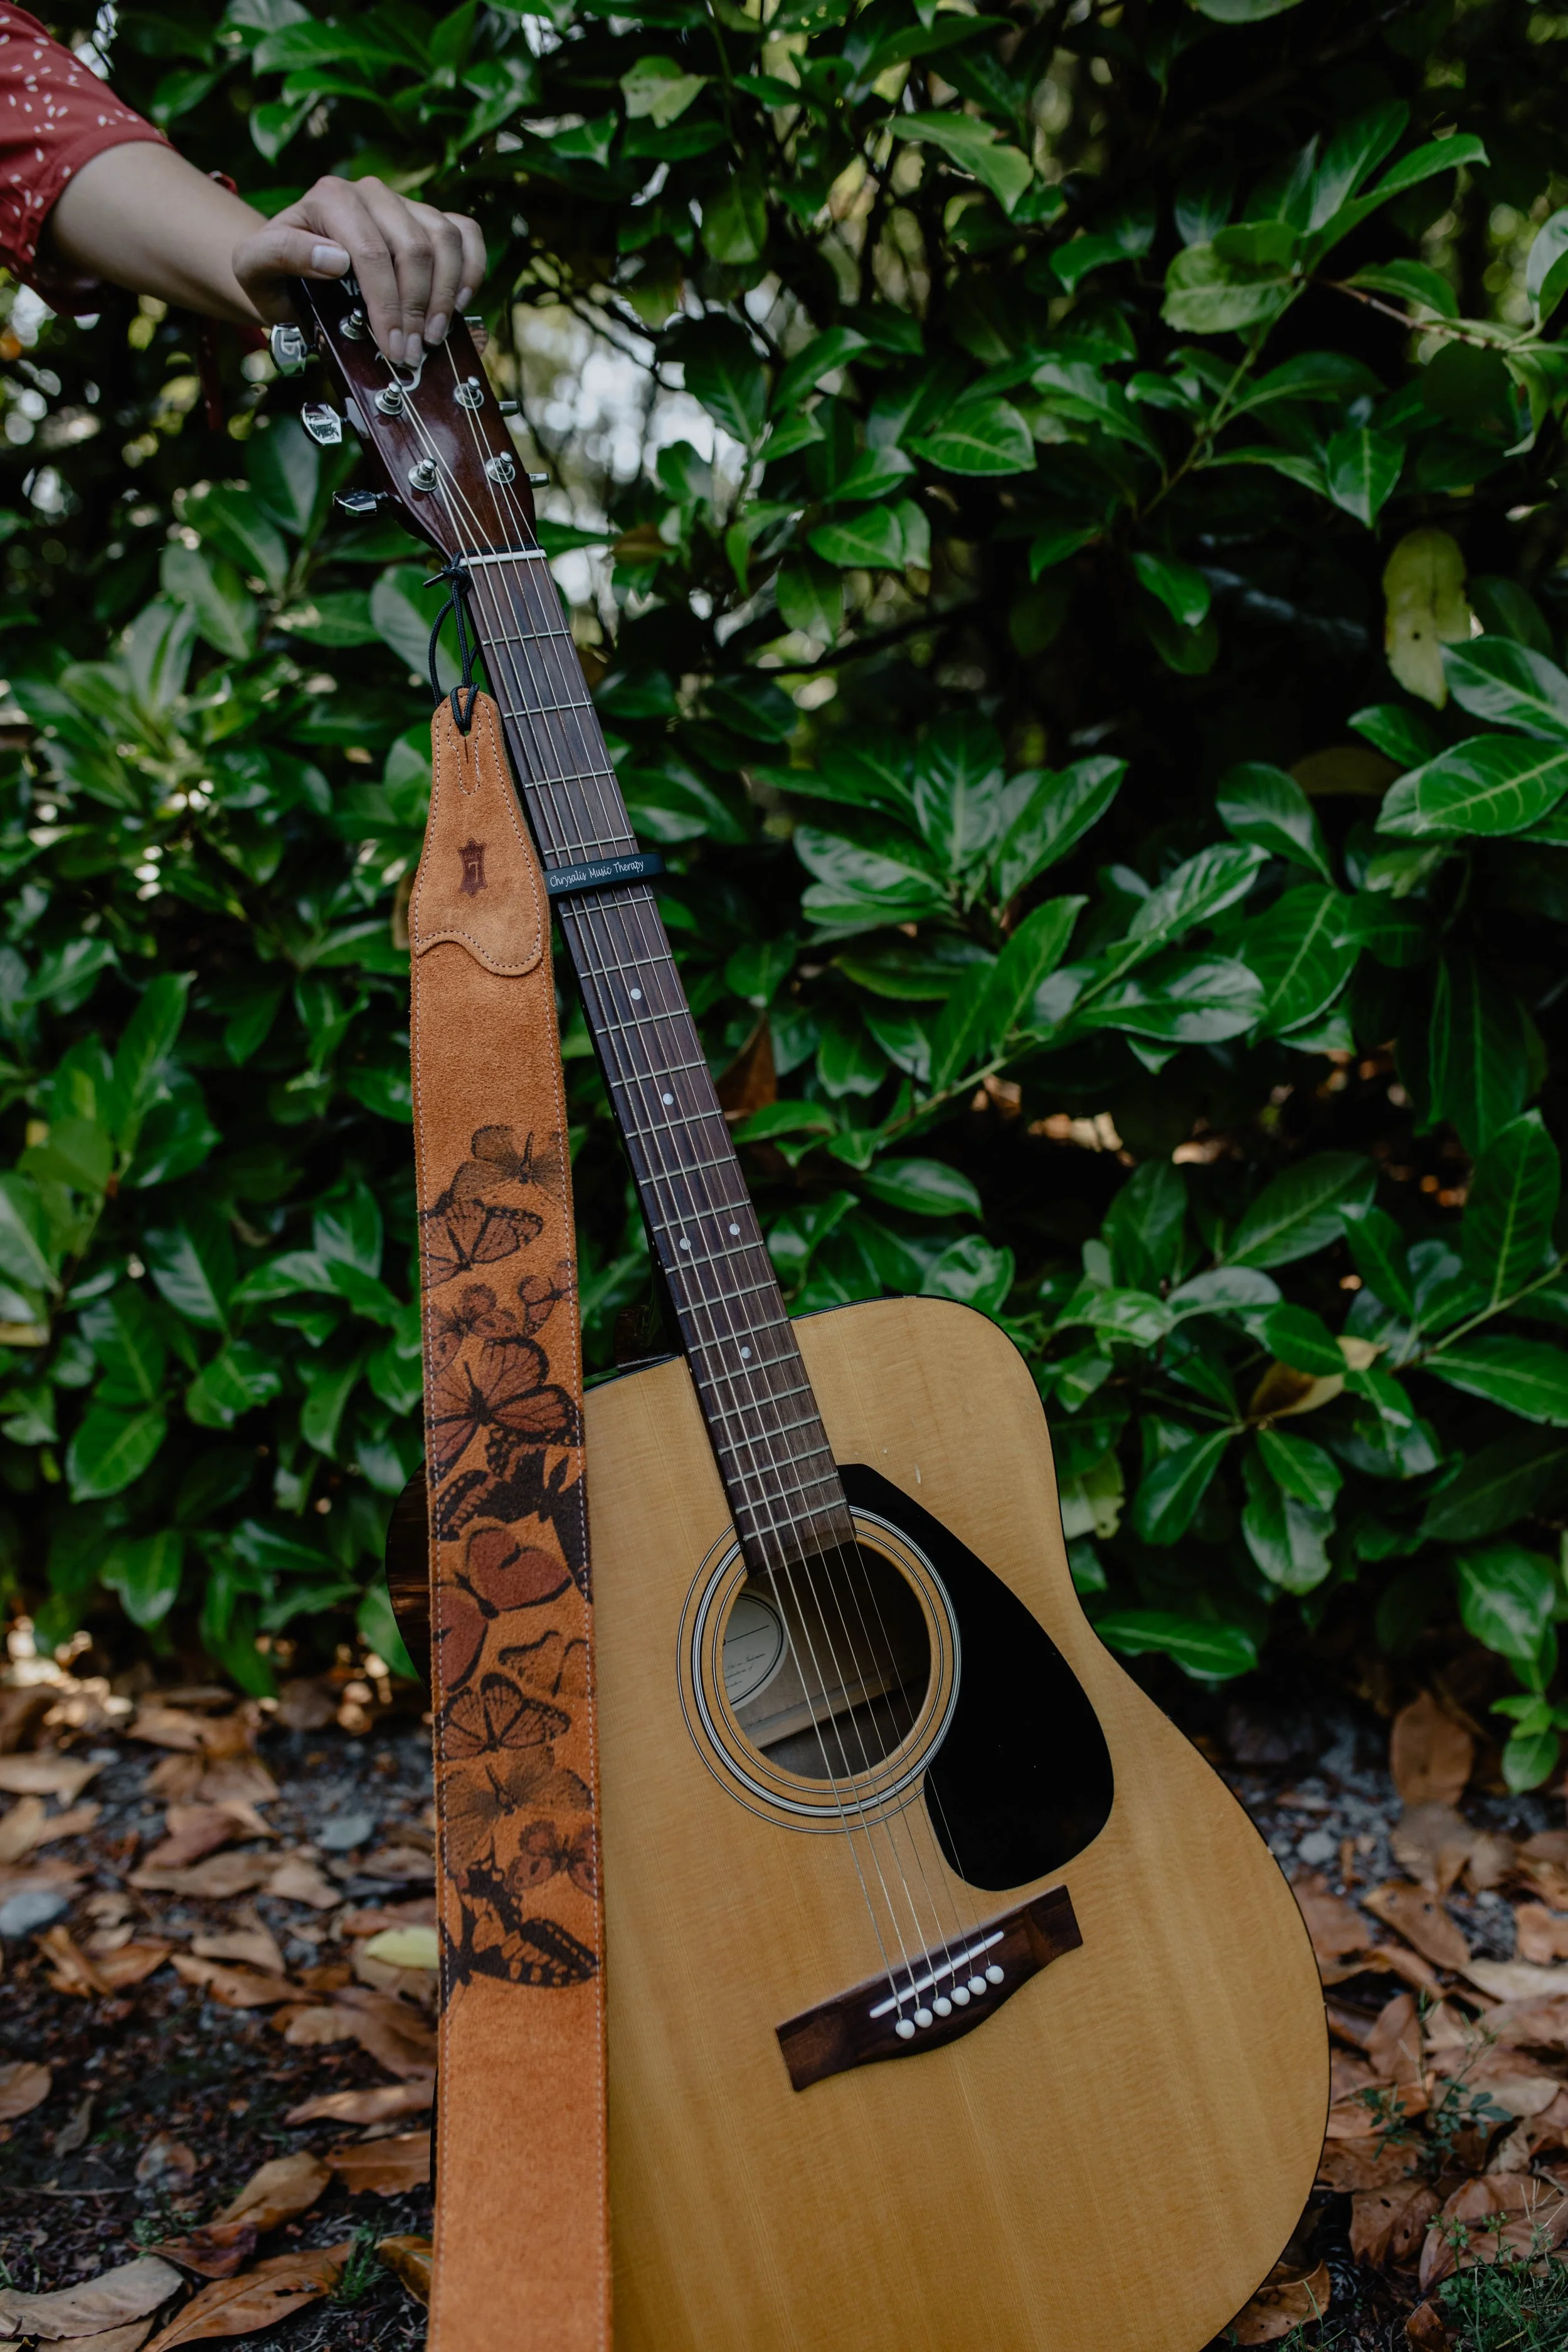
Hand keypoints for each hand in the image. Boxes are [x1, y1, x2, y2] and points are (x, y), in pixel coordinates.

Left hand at [233, 175, 486, 364]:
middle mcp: (371, 192)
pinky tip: (459, 304)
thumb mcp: (254, 267)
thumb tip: (335, 259)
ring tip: (432, 336)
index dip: (388, 305)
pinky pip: (465, 233)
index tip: (392, 348)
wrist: (287, 272)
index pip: (372, 252)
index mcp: (330, 198)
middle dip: (416, 309)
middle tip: (411, 354)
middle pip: (414, 248)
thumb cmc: (273, 274)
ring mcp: (405, 203)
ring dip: (445, 295)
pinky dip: (471, 268)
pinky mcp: (428, 218)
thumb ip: (282, 255)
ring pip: (445, 240)